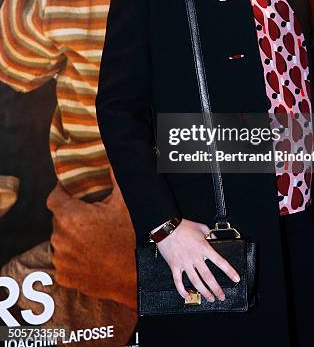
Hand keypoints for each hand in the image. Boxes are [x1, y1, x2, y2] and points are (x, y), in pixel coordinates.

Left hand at [47, 167, 135, 308]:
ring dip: (72, 236)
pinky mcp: (65, 277)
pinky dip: (74, 255)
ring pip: (61, 240)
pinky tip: (91, 253)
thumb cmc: (132, 237)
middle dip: (72, 215)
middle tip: (92, 215)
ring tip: (94, 236)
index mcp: (71, 217)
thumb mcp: (126, 201)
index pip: (54, 198)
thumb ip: (115, 175)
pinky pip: (64, 259)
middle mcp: (60, 239)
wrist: (139, 276)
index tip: (72, 192)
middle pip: (59, 219)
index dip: (62, 193)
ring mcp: (61, 260)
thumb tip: (113, 156)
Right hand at [157, 219, 239, 302]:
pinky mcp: (174, 266)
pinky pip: (178, 282)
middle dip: (216, 289)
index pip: (220, 261)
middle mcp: (195, 257)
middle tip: (221, 296)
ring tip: (210, 298)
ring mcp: (185, 263)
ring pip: (196, 282)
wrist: (166, 227)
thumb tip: (214, 238)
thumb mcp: (201, 227)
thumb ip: (209, 233)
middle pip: (208, 277)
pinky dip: (182, 291)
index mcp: (203, 247)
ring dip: (204, 292)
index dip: (229, 271)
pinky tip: (187, 296)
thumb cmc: (182, 226)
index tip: (236, 278)